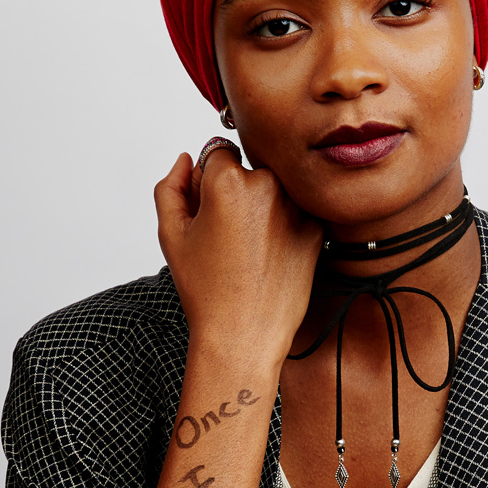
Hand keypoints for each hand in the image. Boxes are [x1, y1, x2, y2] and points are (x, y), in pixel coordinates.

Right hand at [154, 145, 319, 364]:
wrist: (243, 335)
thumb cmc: (204, 290)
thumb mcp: (171, 235)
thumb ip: (171, 186)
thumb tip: (186, 159)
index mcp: (229, 181)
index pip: (217, 152)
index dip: (207, 182)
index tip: (208, 210)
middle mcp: (268, 186)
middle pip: (248, 168)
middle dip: (237, 191)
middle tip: (227, 235)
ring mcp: (297, 207)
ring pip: (274, 190)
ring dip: (263, 206)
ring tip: (248, 249)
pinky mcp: (316, 229)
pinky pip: (296, 212)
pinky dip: (284, 226)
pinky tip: (269, 256)